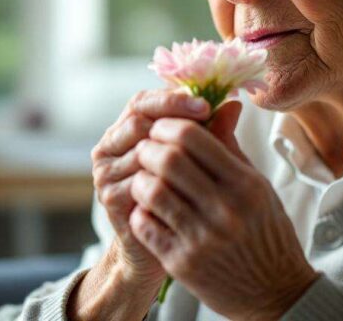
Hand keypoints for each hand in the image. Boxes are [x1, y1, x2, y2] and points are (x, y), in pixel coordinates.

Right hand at [90, 88, 212, 284]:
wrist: (166, 241)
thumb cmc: (184, 193)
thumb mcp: (198, 159)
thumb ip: (211, 132)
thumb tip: (235, 105)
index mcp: (127, 127)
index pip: (143, 101)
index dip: (173, 100)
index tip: (206, 105)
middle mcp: (110, 146)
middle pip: (137, 121)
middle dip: (173, 122)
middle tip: (206, 124)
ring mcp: (107, 172)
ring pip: (138, 151)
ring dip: (171, 152)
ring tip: (203, 155)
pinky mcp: (110, 199)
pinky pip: (137, 183)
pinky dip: (164, 181)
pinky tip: (189, 184)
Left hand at [130, 101, 318, 319]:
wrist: (275, 291)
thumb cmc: (266, 232)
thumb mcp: (258, 186)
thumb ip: (232, 146)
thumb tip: (223, 104)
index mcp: (245, 184)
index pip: (193, 138)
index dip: (169, 125)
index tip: (163, 126)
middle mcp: (224, 210)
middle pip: (168, 159)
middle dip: (149, 146)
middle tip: (147, 147)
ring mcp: (202, 238)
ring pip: (152, 190)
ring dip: (142, 177)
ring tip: (145, 176)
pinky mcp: (182, 263)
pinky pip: (146, 225)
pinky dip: (140, 210)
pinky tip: (147, 207)